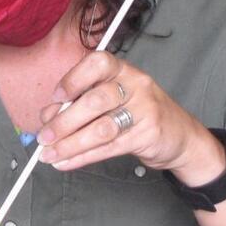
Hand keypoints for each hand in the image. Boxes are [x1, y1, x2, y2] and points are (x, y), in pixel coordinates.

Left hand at [36, 51, 224, 180]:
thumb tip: (47, 117)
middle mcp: (135, 85)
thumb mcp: (112, 99)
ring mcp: (145, 109)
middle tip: (44, 137)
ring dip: (70, 144)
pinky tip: (65, 162)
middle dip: (64, 122)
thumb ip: (80, 103)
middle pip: (95, 101)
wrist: (181, 136)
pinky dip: (83, 157)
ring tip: (49, 154)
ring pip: (101, 128)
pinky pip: (109, 148)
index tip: (56, 97)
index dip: (74, 78)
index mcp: (122, 70)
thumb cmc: (138, 113)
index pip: (97, 63)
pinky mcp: (148, 135)